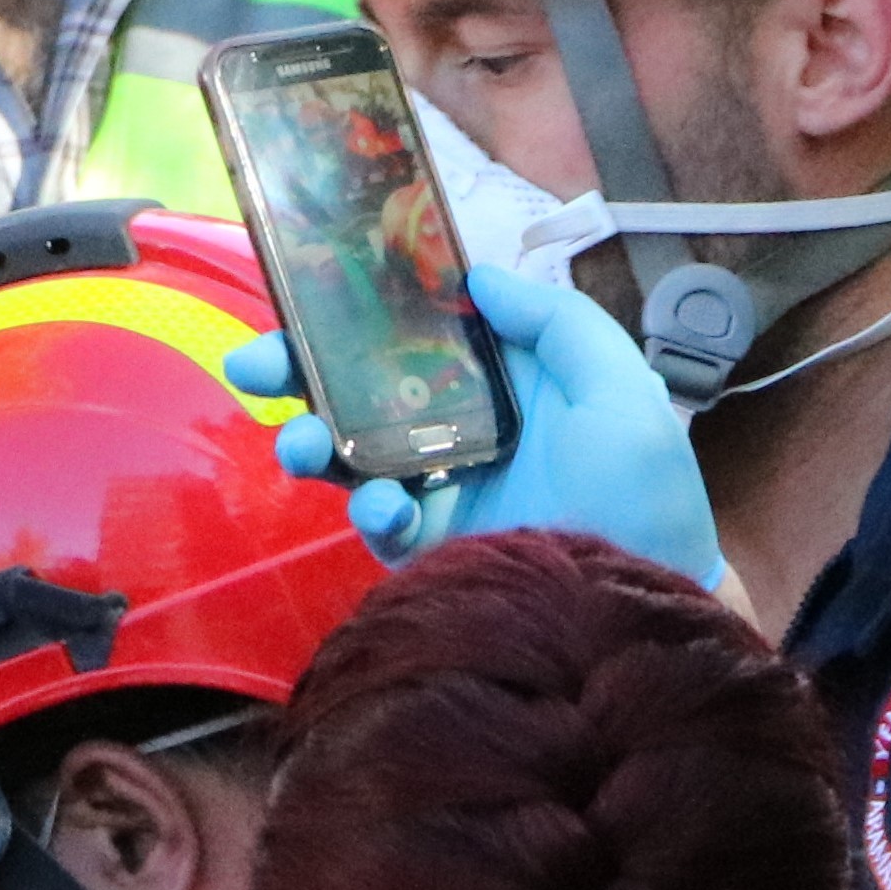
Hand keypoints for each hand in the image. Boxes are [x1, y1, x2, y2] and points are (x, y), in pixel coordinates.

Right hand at [223, 264, 724, 587]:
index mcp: (507, 383)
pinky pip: (372, 515)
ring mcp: (436, 488)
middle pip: (365, 387)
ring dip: (310, 439)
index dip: (367, 311)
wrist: (625, 615)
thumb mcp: (620, 392)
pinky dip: (367, 506)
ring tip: (298, 445)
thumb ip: (558, 324)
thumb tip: (479, 274)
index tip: (314, 292)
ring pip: (350, 449)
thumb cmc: (637, 497)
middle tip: (253, 367)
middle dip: (302, 372)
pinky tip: (385, 509)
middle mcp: (463, 428)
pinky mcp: (421, 544)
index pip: (422, 332)